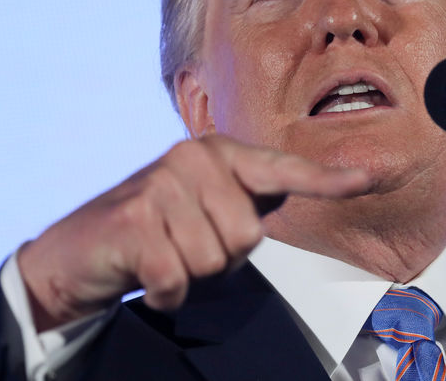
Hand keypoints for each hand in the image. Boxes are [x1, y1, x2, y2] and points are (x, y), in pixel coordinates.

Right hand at [18, 135, 368, 330]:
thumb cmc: (154, 232)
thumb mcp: (206, 208)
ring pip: (217, 260)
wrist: (79, 252)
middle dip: (222, 258)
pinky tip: (146, 275)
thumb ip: (250, 197)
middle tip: (185, 246)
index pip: (282, 170)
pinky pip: (179, 279)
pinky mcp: (134, 219)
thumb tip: (306, 185)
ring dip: (192, 275)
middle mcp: (192, 157)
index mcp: (217, 152)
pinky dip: (166, 293)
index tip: (367, 178)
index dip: (327, 180)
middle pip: (249, 235)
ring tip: (165, 255)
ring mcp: (161, 184)